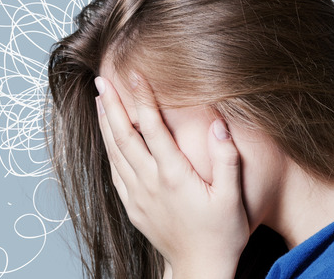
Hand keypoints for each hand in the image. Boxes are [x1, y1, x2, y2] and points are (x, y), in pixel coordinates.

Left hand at [94, 73, 248, 278]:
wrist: (200, 269)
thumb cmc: (221, 234)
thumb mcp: (232, 198)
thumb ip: (227, 159)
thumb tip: (218, 124)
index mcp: (174, 176)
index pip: (153, 128)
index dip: (142, 99)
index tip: (134, 75)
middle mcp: (150, 183)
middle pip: (124, 136)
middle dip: (112, 105)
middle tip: (102, 79)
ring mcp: (138, 195)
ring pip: (115, 152)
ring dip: (105, 124)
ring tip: (100, 99)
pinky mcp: (133, 206)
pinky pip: (115, 172)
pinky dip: (108, 149)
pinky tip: (107, 138)